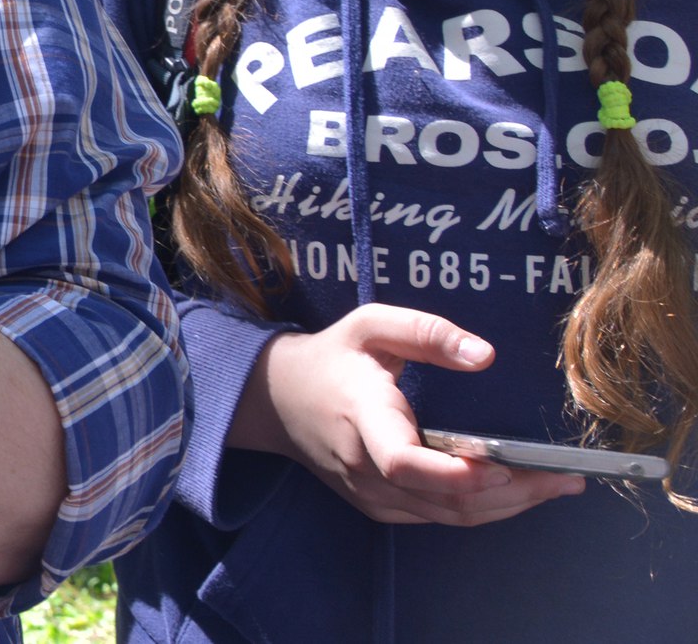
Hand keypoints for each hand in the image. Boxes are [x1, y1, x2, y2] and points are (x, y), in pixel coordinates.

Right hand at [254, 304, 584, 525]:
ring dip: (508, 506)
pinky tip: (514, 493)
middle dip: (513, 493)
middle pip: (444, 499)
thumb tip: (486, 356)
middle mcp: (364, 466)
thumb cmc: (332, 357)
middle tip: (565, 478)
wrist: (276, 399)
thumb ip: (426, 331)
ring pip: (448, 516)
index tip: (504, 466)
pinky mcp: (379, 506)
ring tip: (555, 487)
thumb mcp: (370, 324)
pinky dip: (481, 510)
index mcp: (361, 416)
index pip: (402, 461)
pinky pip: (437, 517)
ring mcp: (371, 493)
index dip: (456, 474)